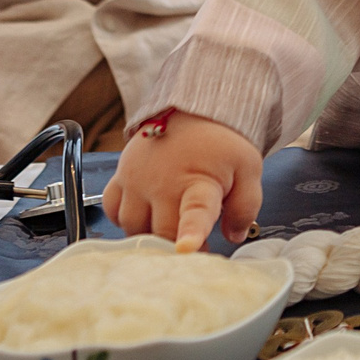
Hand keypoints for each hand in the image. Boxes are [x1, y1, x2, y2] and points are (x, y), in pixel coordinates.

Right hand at [101, 112, 264, 248]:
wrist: (192, 110)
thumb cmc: (219, 144)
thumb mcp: (247, 169)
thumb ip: (245, 207)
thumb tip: (234, 235)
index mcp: (198, 181)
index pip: (195, 211)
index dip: (191, 233)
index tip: (186, 248)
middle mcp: (162, 183)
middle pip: (161, 233)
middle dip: (176, 247)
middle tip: (194, 247)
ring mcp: (137, 180)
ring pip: (133, 227)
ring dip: (150, 235)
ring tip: (169, 226)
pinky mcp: (120, 176)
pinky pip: (112, 210)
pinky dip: (124, 220)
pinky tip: (144, 215)